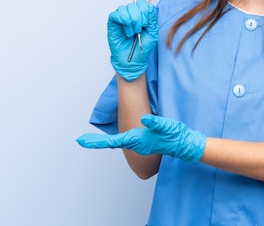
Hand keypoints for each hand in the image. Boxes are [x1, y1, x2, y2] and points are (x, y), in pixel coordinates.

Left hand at [76, 114, 206, 163]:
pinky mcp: (142, 141)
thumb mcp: (166, 127)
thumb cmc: (174, 136)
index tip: (81, 141)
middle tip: (81, 140)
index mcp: (136, 140)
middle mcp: (134, 143)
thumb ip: (156, 123)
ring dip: (104, 141)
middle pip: (110, 142)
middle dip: (96, 142)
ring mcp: (137, 143)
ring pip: (116, 142)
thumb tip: (144, 119)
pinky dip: (114, 141)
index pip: (111, 141)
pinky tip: (110, 141)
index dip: (96, 141)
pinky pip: (124, 141)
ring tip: (91, 140)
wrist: (182, 145)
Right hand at [107, 0, 157, 80]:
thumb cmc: (142, 48)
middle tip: (139, 30)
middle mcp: (131, 15)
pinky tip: (126, 30)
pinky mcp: (113, 24)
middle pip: (134, 5)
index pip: (142, 3)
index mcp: (141, 16)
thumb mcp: (152, 33)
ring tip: (132, 33)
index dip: (145, 11)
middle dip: (139, 18)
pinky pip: (115, 14)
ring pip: (124, 9)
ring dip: (131, 21)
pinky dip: (121, 19)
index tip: (146, 24)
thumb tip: (150, 6)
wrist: (132, 60)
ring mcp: (121, 19)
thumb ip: (152, 19)